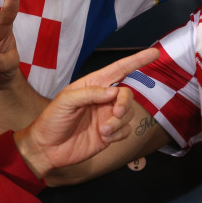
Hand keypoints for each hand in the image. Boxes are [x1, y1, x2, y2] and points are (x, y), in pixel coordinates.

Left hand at [14, 48, 160, 177]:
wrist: (46, 149)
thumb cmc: (52, 120)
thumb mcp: (66, 101)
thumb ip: (90, 94)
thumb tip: (115, 92)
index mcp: (93, 85)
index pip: (119, 69)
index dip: (137, 61)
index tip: (155, 53)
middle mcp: (103, 99)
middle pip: (127, 94)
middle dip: (125, 103)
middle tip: (116, 113)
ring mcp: (107, 117)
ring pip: (129, 114)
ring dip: (119, 122)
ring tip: (103, 130)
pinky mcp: (109, 134)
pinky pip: (125, 131)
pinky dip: (118, 134)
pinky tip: (104, 138)